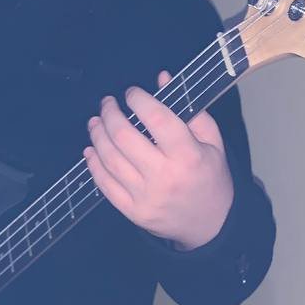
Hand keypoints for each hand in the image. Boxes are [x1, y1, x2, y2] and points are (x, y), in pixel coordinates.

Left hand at [84, 72, 233, 250]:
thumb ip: (190, 110)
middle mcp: (165, 176)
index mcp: (188, 155)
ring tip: (95, 122)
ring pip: (110, 159)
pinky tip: (91, 150)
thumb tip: (162, 78)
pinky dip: (94, 165)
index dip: (139, 100)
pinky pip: (105, 185)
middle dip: (110, 114)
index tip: (131, 93)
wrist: (212, 226)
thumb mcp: (213, 142)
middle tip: (107, 104)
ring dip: (97, 136)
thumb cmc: (211, 179)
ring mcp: (146, 197)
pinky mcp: (133, 212)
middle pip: (125, 137)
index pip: (157, 119)